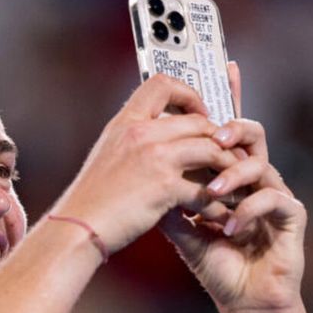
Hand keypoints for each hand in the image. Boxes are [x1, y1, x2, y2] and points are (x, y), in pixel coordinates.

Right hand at [51, 74, 242, 253]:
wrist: (78, 228)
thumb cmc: (92, 199)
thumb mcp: (107, 155)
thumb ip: (132, 142)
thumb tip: (157, 139)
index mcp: (125, 123)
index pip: (161, 84)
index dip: (188, 93)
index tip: (199, 111)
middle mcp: (141, 133)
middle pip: (198, 121)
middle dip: (220, 139)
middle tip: (229, 156)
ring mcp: (154, 158)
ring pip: (211, 149)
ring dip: (228, 168)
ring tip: (234, 184)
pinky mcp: (165, 186)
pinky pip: (206, 189)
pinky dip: (218, 204)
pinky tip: (221, 214)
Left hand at [159, 63, 306, 312]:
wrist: (243, 303)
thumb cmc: (217, 265)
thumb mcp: (182, 229)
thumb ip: (168, 198)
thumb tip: (141, 170)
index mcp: (232, 175)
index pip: (229, 131)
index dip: (230, 97)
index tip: (223, 66)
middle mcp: (257, 178)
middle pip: (252, 134)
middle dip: (233, 129)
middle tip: (214, 134)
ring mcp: (277, 194)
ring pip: (261, 163)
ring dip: (232, 176)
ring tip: (211, 194)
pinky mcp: (292, 216)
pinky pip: (274, 198)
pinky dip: (246, 211)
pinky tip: (228, 229)